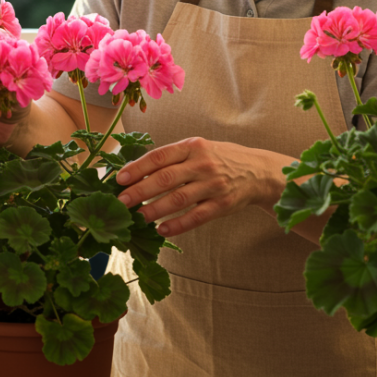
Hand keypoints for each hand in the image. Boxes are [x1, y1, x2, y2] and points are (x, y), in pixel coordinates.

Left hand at [114, 137, 289, 237]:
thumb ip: (173, 158)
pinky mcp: (222, 204)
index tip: (119, 179)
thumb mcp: (198, 149)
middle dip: (139, 191)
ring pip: (178, 199)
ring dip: (154, 210)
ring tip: (138, 217)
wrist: (258, 171)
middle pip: (165, 179)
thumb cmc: (220, 159)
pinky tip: (162, 229)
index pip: (159, 156)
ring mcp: (213, 185)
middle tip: (122, 202)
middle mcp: (202, 164)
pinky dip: (177, 225)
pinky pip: (196, 217)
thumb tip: (137, 173)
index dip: (137, 168)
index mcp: (192, 146)